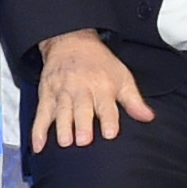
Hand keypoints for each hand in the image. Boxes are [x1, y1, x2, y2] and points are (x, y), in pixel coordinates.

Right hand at [27, 29, 152, 149]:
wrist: (71, 42)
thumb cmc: (99, 64)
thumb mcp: (121, 77)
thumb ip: (134, 101)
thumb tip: (148, 117)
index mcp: (102, 87)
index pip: (107, 106)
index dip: (109, 120)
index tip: (110, 134)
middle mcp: (81, 90)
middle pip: (81, 109)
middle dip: (82, 124)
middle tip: (83, 140)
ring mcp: (62, 93)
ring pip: (61, 111)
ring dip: (62, 127)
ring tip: (65, 142)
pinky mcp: (46, 96)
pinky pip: (41, 114)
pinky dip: (38, 130)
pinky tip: (38, 146)